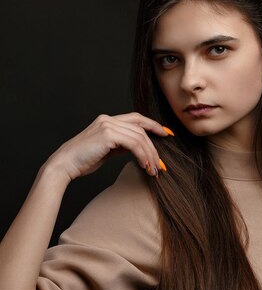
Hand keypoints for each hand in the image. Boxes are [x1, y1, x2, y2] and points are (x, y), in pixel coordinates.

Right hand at [44, 112, 172, 181]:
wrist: (65, 165)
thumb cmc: (83, 160)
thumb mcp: (107, 151)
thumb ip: (121, 145)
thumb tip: (138, 149)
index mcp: (108, 121)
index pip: (137, 119)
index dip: (154, 125)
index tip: (167, 134)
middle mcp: (109, 119)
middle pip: (141, 129)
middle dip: (155, 147)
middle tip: (162, 165)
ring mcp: (108, 125)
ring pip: (140, 137)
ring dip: (150, 155)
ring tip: (154, 171)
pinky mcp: (108, 135)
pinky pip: (134, 144)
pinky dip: (143, 156)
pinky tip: (145, 167)